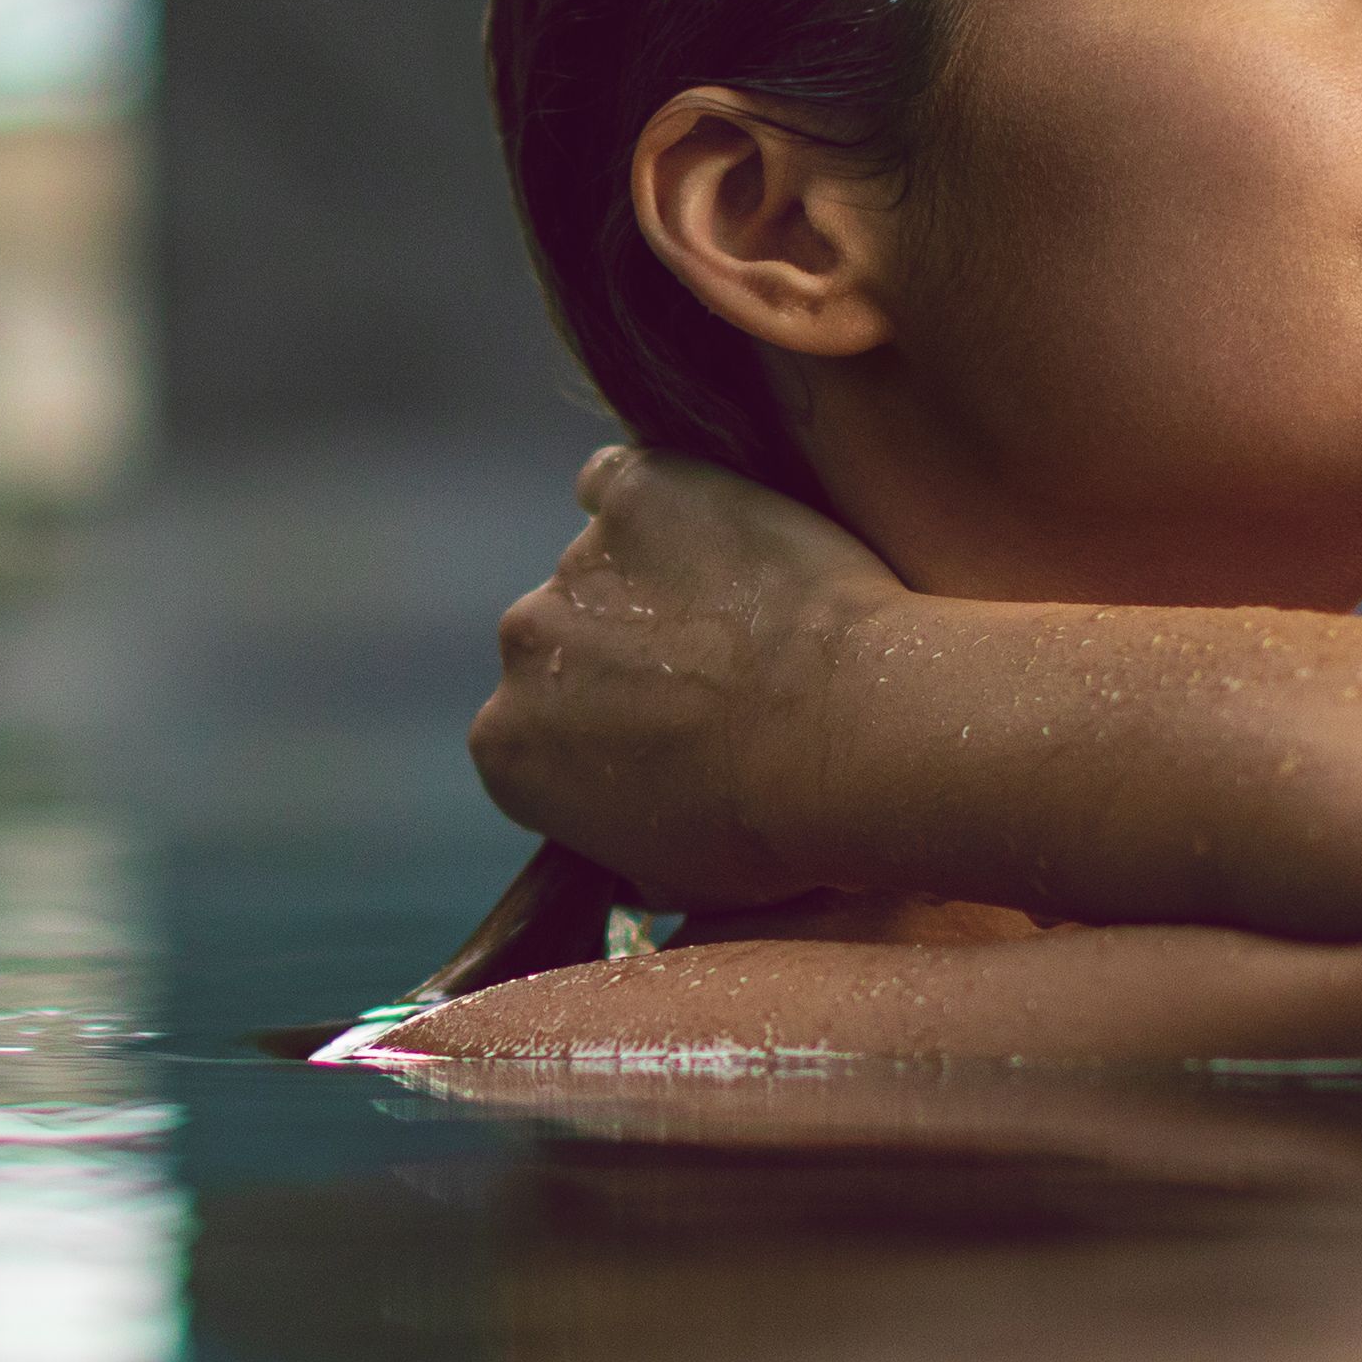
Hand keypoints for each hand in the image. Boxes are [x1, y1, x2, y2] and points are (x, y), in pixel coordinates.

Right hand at [470, 448, 907, 904]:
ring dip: (655, 582)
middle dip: (621, 654)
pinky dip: (659, 498)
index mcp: (507, 751)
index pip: (532, 732)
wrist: (853, 738)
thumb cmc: (777, 828)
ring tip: (749, 611)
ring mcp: (576, 562)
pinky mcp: (638, 493)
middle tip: (716, 671)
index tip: (662, 737)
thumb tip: (634, 854)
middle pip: (561, 641)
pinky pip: (622, 480)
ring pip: (604, 565)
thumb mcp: (680, 881)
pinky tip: (715, 526)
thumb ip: (625, 848)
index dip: (599, 734)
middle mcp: (520, 649)